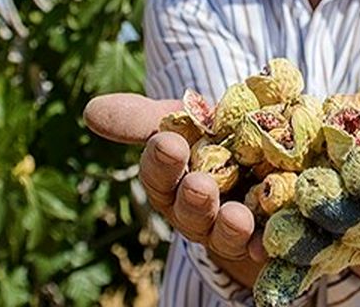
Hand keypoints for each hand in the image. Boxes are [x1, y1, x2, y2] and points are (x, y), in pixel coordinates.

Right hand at [84, 93, 266, 284]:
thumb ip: (143, 118)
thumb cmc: (215, 133)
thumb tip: (90, 112)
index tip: (169, 142)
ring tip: (236, 218)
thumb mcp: (185, 118)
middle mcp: (195, 211)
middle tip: (200, 186)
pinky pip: (265, 247)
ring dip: (229, 229)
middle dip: (194, 200)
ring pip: (224, 235)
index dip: (162, 160)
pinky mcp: (265, 240)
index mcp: (171, 180)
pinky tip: (269, 243)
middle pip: (190, 211)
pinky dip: (266, 246)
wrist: (268, 154)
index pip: (158, 172)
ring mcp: (229, 230)